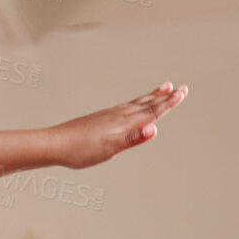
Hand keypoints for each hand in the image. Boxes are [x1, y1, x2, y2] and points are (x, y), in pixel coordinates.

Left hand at [51, 81, 187, 169]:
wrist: (55, 144)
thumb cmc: (80, 150)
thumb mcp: (109, 149)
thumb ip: (132, 139)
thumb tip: (153, 129)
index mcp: (123, 123)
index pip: (151, 112)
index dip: (168, 103)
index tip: (182, 93)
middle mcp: (118, 115)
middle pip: (147, 104)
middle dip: (165, 97)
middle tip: (181, 88)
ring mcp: (109, 115)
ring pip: (136, 103)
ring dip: (152, 96)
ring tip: (163, 89)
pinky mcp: (101, 118)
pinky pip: (125, 106)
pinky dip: (136, 103)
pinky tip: (133, 105)